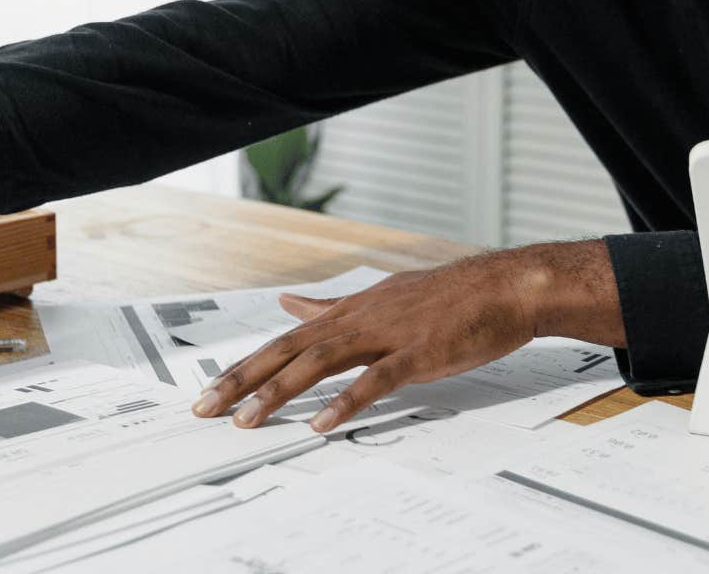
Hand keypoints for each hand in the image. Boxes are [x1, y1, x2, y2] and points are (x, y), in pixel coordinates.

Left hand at [190, 241, 620, 432]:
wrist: (505, 286)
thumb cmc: (450, 297)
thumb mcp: (381, 295)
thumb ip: (332, 307)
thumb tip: (289, 304)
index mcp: (351, 310)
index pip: (286, 339)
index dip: (246, 364)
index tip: (210, 389)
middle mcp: (359, 318)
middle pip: (288, 350)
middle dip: (242, 380)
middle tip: (203, 408)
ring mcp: (386, 335)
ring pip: (319, 363)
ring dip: (278, 392)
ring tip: (246, 420)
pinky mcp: (417, 354)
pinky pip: (374, 381)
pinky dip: (344, 402)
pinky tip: (320, 423)